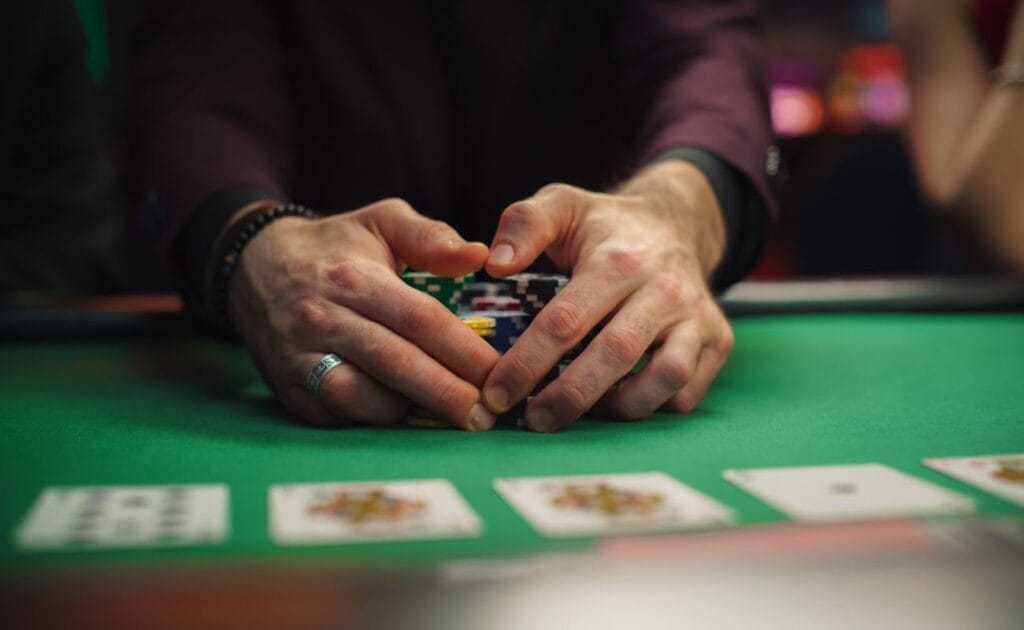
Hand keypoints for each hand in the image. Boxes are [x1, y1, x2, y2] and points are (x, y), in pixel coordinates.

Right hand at [227, 198, 499, 428]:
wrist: (253, 266)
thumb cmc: (334, 246)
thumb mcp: (381, 222)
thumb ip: (431, 238)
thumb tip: (479, 255)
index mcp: (353, 278)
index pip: (419, 319)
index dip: (463, 350)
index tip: (499, 372)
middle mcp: (322, 318)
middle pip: (394, 363)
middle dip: (445, 394)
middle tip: (485, 416)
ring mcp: (299, 357)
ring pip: (358, 395)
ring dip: (407, 411)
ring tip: (449, 416)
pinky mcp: (287, 388)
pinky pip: (334, 414)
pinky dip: (371, 419)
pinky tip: (404, 415)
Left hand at [481, 160, 733, 431]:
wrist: (676, 224)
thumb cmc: (606, 227)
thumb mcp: (563, 205)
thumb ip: (524, 224)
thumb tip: (496, 265)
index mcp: (619, 260)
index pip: (566, 321)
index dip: (527, 363)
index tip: (496, 393)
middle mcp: (665, 289)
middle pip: (616, 355)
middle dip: (568, 396)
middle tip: (532, 421)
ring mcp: (697, 317)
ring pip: (666, 378)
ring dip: (617, 408)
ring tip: (578, 414)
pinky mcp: (718, 340)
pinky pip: (687, 393)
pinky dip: (652, 408)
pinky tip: (616, 402)